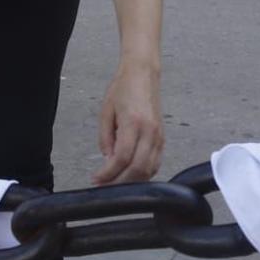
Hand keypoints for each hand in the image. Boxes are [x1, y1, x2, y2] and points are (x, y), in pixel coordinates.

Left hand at [94, 59, 162, 183]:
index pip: (122, 157)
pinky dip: (143, 174)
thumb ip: (105, 138)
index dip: (108, 173)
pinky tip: (130, 174)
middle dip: (119, 182)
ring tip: (114, 182)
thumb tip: (108, 160)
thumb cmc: (122, 89)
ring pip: (149, 170)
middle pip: (138, 169)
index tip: (96, 179)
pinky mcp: (163, 139)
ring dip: (132, 181)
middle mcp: (150, 131)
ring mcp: (159, 136)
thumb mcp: (105, 112)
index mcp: (133, 123)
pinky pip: (155, 164)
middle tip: (104, 185)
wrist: (143, 74)